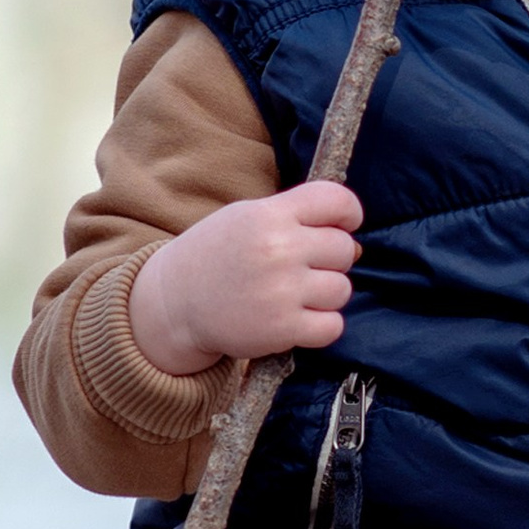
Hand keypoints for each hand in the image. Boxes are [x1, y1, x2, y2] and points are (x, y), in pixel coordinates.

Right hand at [128, 183, 361, 373]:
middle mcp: (279, 249)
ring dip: (325, 294)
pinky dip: (321, 326)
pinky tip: (297, 318)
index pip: (337, 200)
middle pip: (344, 248)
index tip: (342, 225)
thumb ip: (297, 220)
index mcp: (269, 214)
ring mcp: (282, 290)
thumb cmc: (215, 256)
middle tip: (301, 267)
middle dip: (331, 259)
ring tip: (294, 294)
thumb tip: (354, 244)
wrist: (174, 303)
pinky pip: (333, 326)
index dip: (348, 213)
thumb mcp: (247, 218)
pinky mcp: (282, 329)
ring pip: (342, 289)